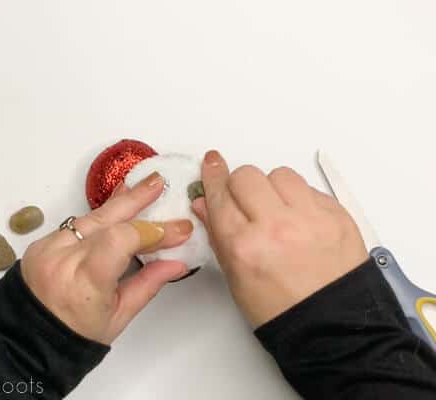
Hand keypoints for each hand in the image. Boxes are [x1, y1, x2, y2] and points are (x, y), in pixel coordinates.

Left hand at [21, 172, 192, 344]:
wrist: (28, 338)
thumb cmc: (75, 335)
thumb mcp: (118, 317)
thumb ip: (148, 284)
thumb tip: (178, 262)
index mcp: (84, 282)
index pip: (120, 240)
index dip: (152, 231)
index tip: (179, 230)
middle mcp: (62, 259)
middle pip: (104, 219)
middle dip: (136, 199)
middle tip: (159, 183)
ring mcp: (48, 248)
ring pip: (90, 217)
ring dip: (118, 204)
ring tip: (142, 188)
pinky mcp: (42, 243)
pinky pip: (76, 224)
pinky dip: (99, 218)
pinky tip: (116, 209)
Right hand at [192, 150, 367, 326]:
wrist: (333, 328)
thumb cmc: (283, 311)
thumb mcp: (237, 279)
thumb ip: (219, 235)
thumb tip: (206, 204)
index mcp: (245, 247)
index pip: (219, 195)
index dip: (212, 176)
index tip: (212, 162)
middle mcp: (276, 226)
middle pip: (247, 175)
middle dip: (240, 184)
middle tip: (245, 200)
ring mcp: (311, 218)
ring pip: (280, 174)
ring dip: (273, 187)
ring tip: (278, 210)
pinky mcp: (338, 215)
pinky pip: (310, 188)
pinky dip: (300, 199)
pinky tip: (300, 220)